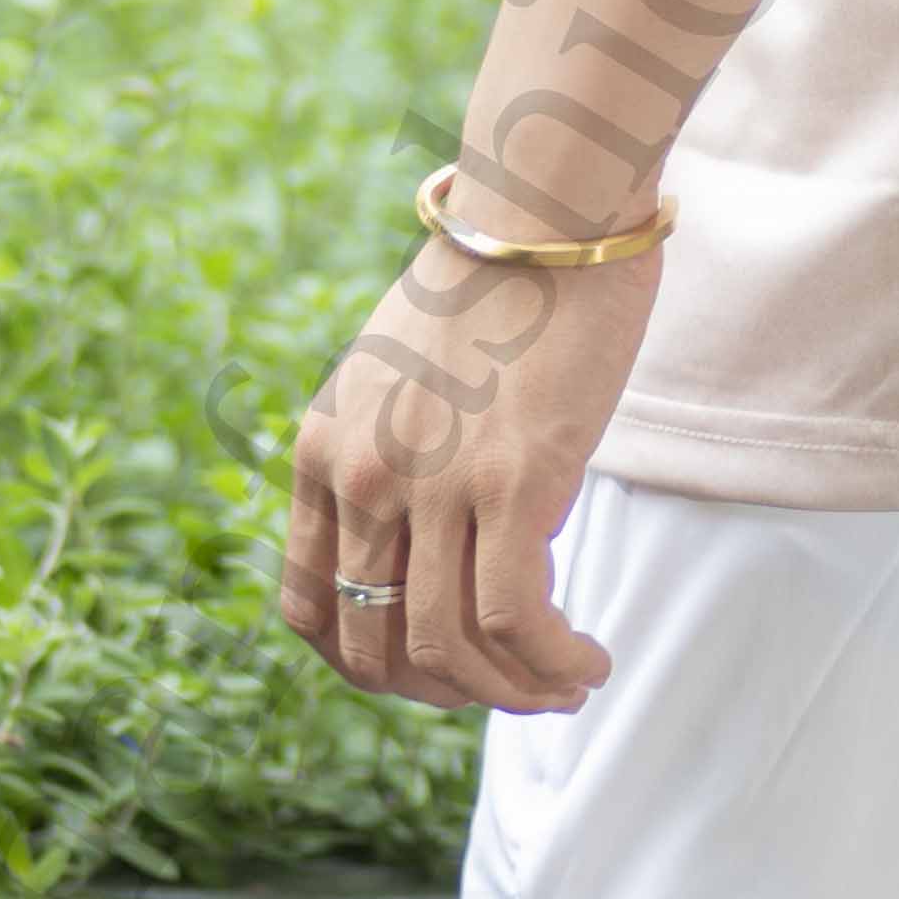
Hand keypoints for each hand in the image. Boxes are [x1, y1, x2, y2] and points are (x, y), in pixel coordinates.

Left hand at [274, 211, 658, 715]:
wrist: (547, 205)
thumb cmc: (497, 278)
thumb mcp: (399, 368)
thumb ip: (392, 445)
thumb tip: (436, 519)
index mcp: (322, 447)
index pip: (310, 609)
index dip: (370, 664)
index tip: (434, 668)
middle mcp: (361, 475)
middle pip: (375, 647)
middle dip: (443, 693)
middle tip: (507, 686)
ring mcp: (432, 484)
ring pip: (448, 650)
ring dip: (509, 692)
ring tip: (564, 683)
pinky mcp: (512, 481)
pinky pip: (516, 619)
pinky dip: (552, 661)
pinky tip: (587, 659)